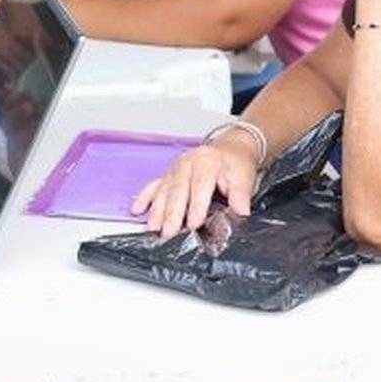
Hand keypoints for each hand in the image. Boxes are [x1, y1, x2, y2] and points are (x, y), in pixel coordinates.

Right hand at [129, 135, 258, 237]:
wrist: (229, 148)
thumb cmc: (234, 163)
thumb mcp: (243, 176)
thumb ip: (241, 195)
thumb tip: (240, 213)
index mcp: (206, 162)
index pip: (199, 185)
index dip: (196, 206)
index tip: (194, 224)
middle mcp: (186, 164)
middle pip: (177, 191)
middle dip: (172, 214)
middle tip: (169, 233)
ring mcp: (174, 170)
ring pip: (163, 191)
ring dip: (157, 211)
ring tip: (153, 229)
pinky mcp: (167, 175)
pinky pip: (152, 186)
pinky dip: (144, 198)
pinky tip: (136, 210)